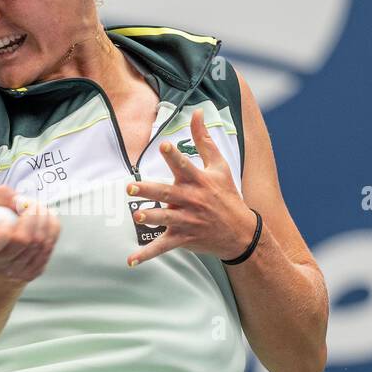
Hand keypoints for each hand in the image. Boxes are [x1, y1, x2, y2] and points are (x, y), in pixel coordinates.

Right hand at [0, 185, 60, 281]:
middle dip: (31, 216)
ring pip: (40, 243)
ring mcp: (17, 272)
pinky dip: (51, 229)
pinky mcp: (33, 272)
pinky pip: (49, 247)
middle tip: (30, 205)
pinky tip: (45, 220)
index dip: (3, 231)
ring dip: (43, 219)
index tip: (5, 219)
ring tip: (37, 209)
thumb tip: (17, 200)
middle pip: (23, 240)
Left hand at [125, 109, 257, 266]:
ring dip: (151, 219)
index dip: (174, 156)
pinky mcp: (183, 238)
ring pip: (165, 220)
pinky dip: (146, 255)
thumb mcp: (219, 166)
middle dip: (150, 191)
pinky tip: (130, 260)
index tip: (163, 146)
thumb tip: (197, 111)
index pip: (184, 166)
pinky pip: (162, 247)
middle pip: (167, 193)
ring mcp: (187, 221)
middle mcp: (191, 200)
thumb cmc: (227, 195)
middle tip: (131, 188)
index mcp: (198, 181)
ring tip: (138, 217)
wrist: (240, 232)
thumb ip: (204, 140)